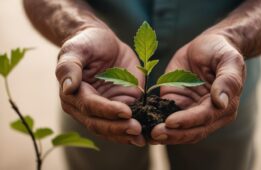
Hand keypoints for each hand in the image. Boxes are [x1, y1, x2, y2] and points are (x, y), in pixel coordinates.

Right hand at [56, 27, 144, 146]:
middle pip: (99, 124)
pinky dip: (133, 132)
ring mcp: (103, 110)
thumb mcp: (75, 49)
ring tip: (143, 138)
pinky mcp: (119, 106)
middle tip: (137, 129)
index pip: (89, 107)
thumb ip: (69, 68)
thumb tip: (68, 89)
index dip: (107, 110)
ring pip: (111, 129)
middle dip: (118, 128)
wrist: (102, 42)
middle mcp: (85, 107)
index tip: (126, 111)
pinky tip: (146, 135)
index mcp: (73, 95)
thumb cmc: (86, 43)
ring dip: (126, 135)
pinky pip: (124, 123)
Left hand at [151, 33, 245, 143]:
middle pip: (192, 130)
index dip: (188, 121)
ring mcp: (192, 111)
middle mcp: (209, 114)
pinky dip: (157, 123)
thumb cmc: (220, 50)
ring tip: (147, 135)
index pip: (205, 118)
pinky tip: (144, 127)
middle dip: (174, 134)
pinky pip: (167, 117)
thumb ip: (228, 80)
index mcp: (225, 106)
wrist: (208, 44)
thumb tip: (221, 102)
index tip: (171, 122)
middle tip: (155, 133)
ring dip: (165, 134)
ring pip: (180, 130)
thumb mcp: (229, 60)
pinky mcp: (177, 104)